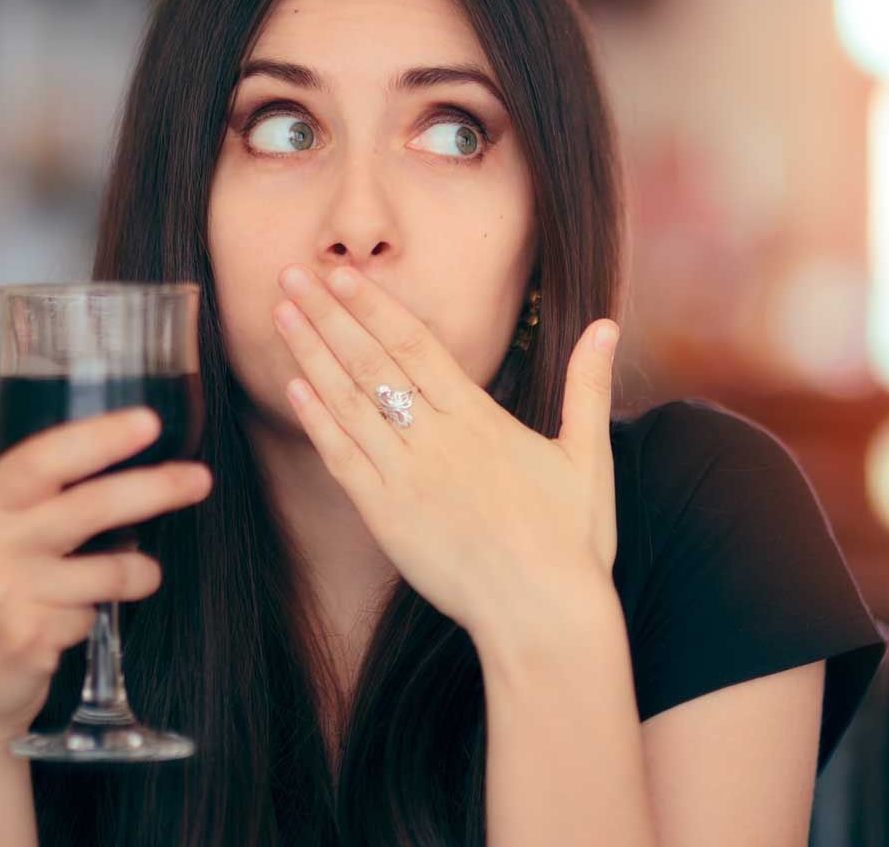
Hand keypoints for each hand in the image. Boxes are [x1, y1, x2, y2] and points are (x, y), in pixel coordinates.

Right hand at [0, 408, 211, 735]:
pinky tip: (74, 620)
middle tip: (200, 478)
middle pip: (91, 506)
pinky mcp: (26, 636)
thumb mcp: (4, 531)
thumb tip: (136, 450)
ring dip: (141, 572)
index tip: (150, 422)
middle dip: (156, 488)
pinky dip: (99, 614)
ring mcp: (4, 592)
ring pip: (111, 567)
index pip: (44, 458)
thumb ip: (50, 495)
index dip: (100, 437)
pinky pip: (95, 614)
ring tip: (139, 575)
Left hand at [273, 264, 620, 639]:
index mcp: (481, 419)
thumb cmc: (572, 541)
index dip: (374, 305)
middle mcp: (437, 440)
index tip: (342, 273)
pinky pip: (342, 460)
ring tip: (281, 316)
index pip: (415, 344)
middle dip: (329, 315)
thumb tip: (607, 325)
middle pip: (372, 363)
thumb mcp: (589, 456)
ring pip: (348, 404)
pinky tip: (295, 389)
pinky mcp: (387, 518)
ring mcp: (406, 478)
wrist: (543, 614)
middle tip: (291, 274)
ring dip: (312, 356)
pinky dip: (317, 421)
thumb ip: (587, 386)